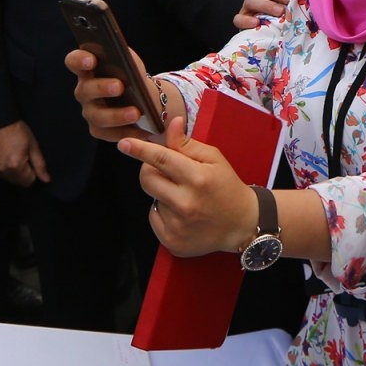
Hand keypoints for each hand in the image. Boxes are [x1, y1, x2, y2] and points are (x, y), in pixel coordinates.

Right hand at [0, 120, 49, 186]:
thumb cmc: (17, 130)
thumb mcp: (33, 145)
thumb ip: (40, 164)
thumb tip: (46, 179)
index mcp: (16, 166)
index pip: (28, 182)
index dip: (33, 173)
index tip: (32, 162)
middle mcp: (3, 170)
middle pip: (17, 182)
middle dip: (23, 173)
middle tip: (23, 156)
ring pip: (7, 178)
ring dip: (13, 171)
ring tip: (13, 154)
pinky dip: (3, 167)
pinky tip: (4, 154)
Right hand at [65, 46, 170, 141]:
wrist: (142, 95)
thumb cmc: (131, 74)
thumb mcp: (131, 62)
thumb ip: (125, 57)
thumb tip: (126, 60)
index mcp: (87, 69)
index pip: (74, 61)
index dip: (79, 60)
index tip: (91, 60)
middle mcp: (84, 91)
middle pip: (86, 90)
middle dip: (102, 88)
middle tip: (119, 86)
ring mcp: (90, 111)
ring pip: (98, 116)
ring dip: (117, 115)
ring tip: (136, 113)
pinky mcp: (99, 130)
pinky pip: (111, 133)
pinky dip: (129, 132)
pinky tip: (144, 131)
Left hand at [118, 117, 256, 256]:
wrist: (242, 224)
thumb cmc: (228, 187)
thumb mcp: (214, 158)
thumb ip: (188, 144)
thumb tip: (171, 124)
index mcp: (198, 178)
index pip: (161, 159)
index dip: (140, 150)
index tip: (123, 143)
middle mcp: (185, 203)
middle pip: (147, 179)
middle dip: (151, 169)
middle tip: (168, 171)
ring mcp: (177, 225)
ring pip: (151, 197)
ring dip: (162, 191)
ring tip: (184, 195)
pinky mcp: (171, 241)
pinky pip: (154, 217)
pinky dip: (163, 211)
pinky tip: (182, 212)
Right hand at [232, 0, 298, 30]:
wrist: (264, 28)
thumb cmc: (280, 12)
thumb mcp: (288, 2)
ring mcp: (248, 5)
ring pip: (252, 0)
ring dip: (266, 5)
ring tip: (279, 12)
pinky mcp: (242, 19)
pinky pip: (239, 18)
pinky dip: (246, 20)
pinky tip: (256, 23)